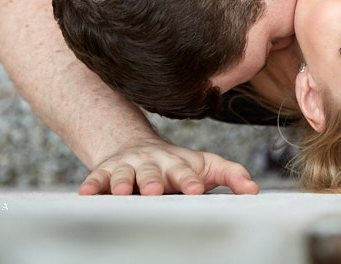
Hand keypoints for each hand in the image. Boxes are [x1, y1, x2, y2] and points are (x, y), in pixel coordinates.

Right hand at [78, 139, 259, 195]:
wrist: (136, 146)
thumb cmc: (177, 164)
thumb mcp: (206, 165)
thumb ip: (232, 175)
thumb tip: (255, 190)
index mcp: (177, 163)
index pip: (185, 172)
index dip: (189, 180)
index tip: (195, 190)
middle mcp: (152, 162)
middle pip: (152, 171)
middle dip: (153, 181)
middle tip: (154, 191)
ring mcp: (128, 165)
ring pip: (124, 173)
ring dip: (121, 182)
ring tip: (120, 192)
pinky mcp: (106, 171)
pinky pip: (96, 177)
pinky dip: (92, 184)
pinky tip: (86, 193)